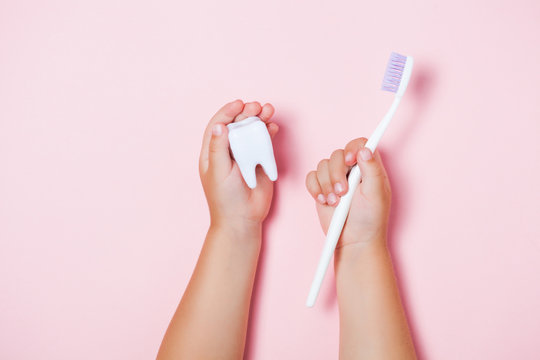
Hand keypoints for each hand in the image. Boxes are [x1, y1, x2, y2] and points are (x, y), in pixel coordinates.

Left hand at [199, 100, 278, 232]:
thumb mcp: (218, 172)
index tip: (239, 104)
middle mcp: (229, 150)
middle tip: (257, 106)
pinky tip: (273, 127)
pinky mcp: (259, 161)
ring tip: (269, 110)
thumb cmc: (225, 198)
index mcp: (213, 152)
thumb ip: (218, 149)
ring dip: (260, 119)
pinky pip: (264, 143)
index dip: (227, 112)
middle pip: (237, 124)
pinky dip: (269, 133)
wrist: (243, 218)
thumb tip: (219, 126)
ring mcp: (245, 155)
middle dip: (247, 113)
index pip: (218, 125)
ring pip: (252, 131)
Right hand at [305, 138, 390, 248]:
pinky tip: (324, 201)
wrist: (354, 240)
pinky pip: (311, 177)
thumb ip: (372, 170)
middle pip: (337, 154)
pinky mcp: (321, 187)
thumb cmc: (370, 220)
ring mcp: (335, 177)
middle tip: (342, 192)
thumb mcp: (376, 194)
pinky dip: (315, 188)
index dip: (353, 148)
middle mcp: (352, 169)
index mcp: (369, 167)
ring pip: (322, 165)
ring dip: (326, 184)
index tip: (351, 161)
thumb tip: (365, 149)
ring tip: (335, 202)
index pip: (361, 144)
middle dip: (337, 173)